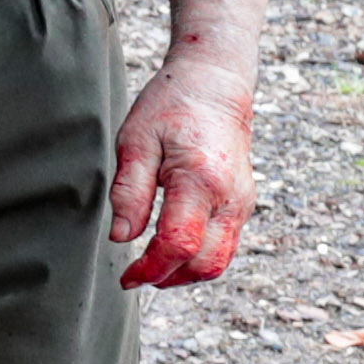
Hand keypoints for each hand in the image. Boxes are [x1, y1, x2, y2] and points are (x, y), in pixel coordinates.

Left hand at [110, 61, 254, 287]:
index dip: (150, 268)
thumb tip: (121, 237)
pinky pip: (225, 245)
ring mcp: (242, 204)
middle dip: (168, 278)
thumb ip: (130, 191)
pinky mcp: (243, 204)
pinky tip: (171, 250)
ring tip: (150, 267)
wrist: (215, 85)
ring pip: (219, 260)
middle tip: (134, 275)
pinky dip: (199, 258)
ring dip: (185, 274)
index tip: (125, 277)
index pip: (179, 245)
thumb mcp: (136, 141)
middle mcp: (231, 199)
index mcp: (202, 181)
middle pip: (205, 263)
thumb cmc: (171, 106)